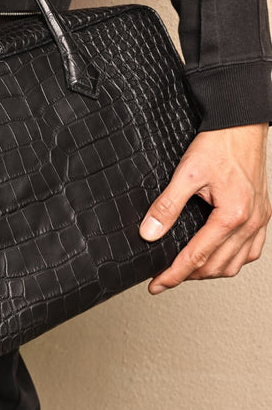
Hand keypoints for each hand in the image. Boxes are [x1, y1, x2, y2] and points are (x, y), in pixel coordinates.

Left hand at [139, 123, 270, 293]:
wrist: (241, 124)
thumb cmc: (218, 144)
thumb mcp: (186, 173)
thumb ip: (167, 206)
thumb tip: (149, 233)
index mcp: (232, 215)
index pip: (197, 257)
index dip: (174, 274)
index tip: (157, 284)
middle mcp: (251, 222)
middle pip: (217, 266)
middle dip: (189, 275)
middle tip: (165, 277)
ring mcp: (260, 220)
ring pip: (236, 264)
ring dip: (210, 271)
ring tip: (186, 270)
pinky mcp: (262, 214)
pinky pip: (251, 251)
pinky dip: (231, 260)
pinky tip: (217, 256)